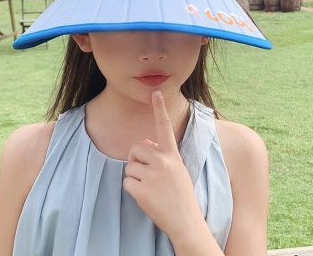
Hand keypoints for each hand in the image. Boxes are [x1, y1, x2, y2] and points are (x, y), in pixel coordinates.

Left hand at [123, 90, 203, 239]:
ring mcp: (152, 175)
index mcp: (172, 155)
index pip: (164, 127)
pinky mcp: (141, 189)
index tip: (155, 92)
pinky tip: (145, 197)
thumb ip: (162, 155)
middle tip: (146, 174)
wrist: (186, 221)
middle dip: (136, 159)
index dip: (159, 108)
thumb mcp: (177, 170)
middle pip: (136, 148)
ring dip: (135, 177)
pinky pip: (126, 182)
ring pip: (129, 167)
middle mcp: (162, 161)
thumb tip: (144, 144)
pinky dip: (132, 190)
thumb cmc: (181, 195)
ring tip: (149, 188)